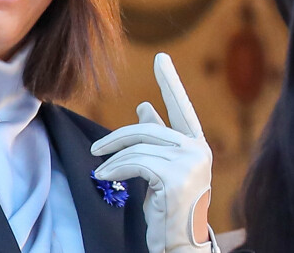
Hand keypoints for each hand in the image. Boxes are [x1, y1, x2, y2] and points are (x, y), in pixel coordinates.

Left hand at [91, 53, 215, 252]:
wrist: (179, 241)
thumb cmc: (169, 204)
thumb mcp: (164, 165)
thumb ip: (156, 136)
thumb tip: (143, 106)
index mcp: (197, 144)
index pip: (181, 107)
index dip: (170, 82)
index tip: (161, 58)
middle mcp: (198, 150)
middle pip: (146, 130)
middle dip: (116, 138)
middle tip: (95, 149)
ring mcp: (190, 163)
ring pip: (138, 146)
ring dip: (112, 157)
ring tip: (98, 168)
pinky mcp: (175, 177)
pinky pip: (135, 161)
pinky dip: (115, 167)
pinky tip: (104, 175)